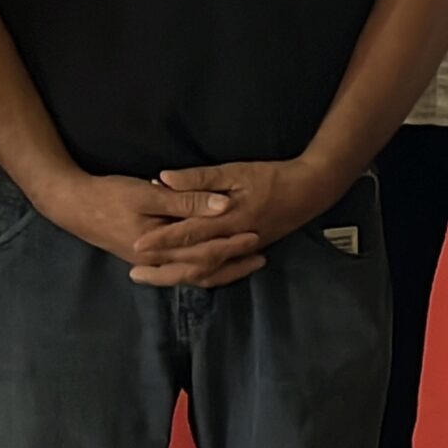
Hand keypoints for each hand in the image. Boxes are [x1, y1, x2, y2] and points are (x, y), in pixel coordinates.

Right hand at [36, 173, 259, 287]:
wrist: (71, 204)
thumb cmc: (108, 195)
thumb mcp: (148, 192)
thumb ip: (186, 200)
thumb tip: (223, 206)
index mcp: (159, 247)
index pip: (204, 252)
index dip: (231, 244)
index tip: (256, 235)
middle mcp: (156, 262)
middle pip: (202, 269)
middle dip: (232, 262)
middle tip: (261, 254)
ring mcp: (151, 263)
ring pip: (192, 274)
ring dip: (221, 269)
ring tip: (247, 262)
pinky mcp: (147, 258)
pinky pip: (181, 270)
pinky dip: (201, 269)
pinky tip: (215, 265)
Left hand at [134, 160, 348, 285]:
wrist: (312, 190)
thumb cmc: (272, 177)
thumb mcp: (235, 171)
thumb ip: (199, 178)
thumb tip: (163, 179)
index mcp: (227, 220)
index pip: (187, 233)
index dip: (161, 240)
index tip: (136, 246)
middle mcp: (233, 240)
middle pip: (194, 261)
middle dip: (164, 267)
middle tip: (135, 273)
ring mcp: (243, 248)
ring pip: (208, 270)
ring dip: (180, 274)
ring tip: (155, 276)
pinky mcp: (251, 249)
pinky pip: (221, 268)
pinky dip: (202, 273)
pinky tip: (188, 272)